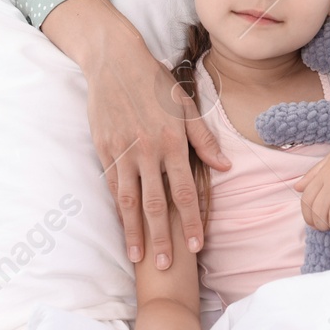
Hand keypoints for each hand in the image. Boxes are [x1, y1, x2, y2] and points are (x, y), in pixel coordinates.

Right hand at [40, 0, 230, 271]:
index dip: (193, 221)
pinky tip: (123, 227)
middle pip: (157, 204)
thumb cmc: (155, 83)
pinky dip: (118, 209)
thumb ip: (204, 139)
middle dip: (163, 238)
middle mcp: (148, 151)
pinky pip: (112, 186)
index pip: (185, 191)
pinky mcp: (103, 150)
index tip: (198, 246)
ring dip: (135, 232)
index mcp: (173, 141)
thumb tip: (226, 168)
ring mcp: (123, 152)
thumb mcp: (186, 106)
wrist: (115, 62)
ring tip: (140, 258)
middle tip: (168, 266)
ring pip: (130, 201)